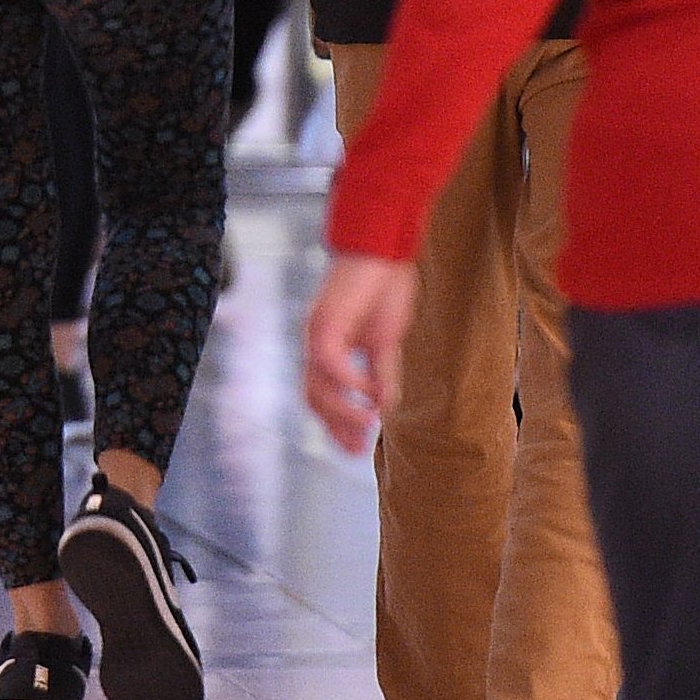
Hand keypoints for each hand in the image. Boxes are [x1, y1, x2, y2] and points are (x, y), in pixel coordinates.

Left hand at [302, 253, 415, 455]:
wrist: (382, 249)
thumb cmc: (384, 288)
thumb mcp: (385, 341)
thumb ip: (382, 373)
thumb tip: (385, 406)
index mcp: (327, 348)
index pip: (322, 396)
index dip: (336, 424)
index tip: (359, 448)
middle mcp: (315, 343)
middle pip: (314, 398)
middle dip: (335, 428)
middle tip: (359, 450)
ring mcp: (317, 333)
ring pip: (317, 386)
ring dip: (342, 410)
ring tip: (370, 423)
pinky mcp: (326, 322)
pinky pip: (331, 363)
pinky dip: (351, 382)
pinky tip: (371, 392)